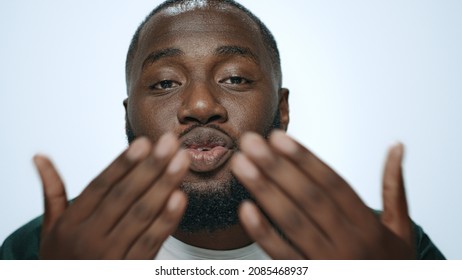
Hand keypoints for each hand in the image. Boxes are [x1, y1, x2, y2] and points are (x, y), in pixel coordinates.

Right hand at [34, 133, 189, 258]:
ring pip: (141, 215)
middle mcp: (89, 237)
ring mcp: (110, 256)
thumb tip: (39, 156)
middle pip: (125, 196)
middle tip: (170, 142)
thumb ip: (52, 191)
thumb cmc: (64, 257)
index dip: (123, 163)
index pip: (101, 186)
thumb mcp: (52, 227)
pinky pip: (151, 242)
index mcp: (71, 222)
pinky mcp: (130, 270)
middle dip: (150, 166)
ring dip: (164, 185)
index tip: (144, 142)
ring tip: (181, 160)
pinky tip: (180, 197)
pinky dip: (166, 220)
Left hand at [231, 131, 413, 258]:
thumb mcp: (400, 228)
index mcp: (369, 226)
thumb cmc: (390, 263)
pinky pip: (282, 256)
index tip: (278, 137)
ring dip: (263, 190)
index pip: (332, 184)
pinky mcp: (311, 277)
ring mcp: (328, 263)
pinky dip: (262, 233)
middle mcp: (349, 243)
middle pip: (308, 198)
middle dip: (276, 167)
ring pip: (292, 222)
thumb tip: (397, 147)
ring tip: (241, 164)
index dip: (304, 159)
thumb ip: (394, 187)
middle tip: (251, 142)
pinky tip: (244, 209)